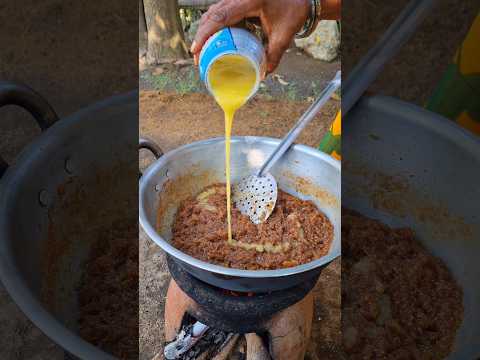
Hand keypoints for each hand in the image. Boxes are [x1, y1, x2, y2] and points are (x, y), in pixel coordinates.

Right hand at [191, 0, 310, 74]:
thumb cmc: (294, 11)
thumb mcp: (284, 35)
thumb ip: (273, 56)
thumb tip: (262, 75)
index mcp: (249, 0)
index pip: (219, 17)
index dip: (204, 34)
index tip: (196, 50)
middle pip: (212, 14)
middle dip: (201, 34)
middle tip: (197, 55)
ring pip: (214, 11)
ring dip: (206, 30)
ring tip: (202, 50)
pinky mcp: (239, 0)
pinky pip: (222, 11)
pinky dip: (215, 25)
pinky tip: (214, 39)